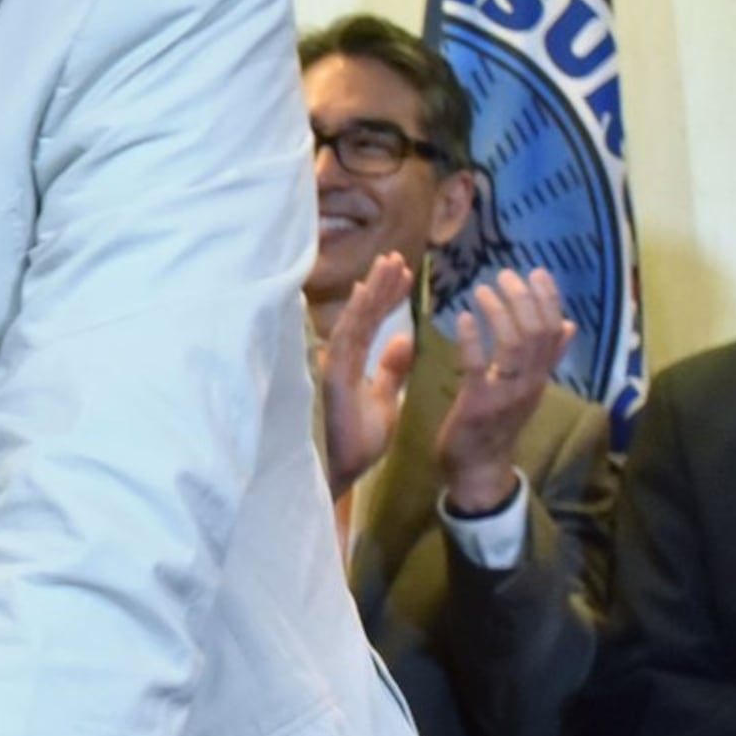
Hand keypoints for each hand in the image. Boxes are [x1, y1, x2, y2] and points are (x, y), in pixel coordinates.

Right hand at [317, 253, 412, 498]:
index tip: (405, 276)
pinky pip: (345, 339)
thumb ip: (390, 372)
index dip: (386, 298)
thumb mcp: (384, 403)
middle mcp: (337, 360)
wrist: (337, 476)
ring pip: (354, 320)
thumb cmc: (355, 445)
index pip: (370, 324)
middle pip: (361, 315)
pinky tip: (366, 291)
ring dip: (372, 291)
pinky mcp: (331, 377)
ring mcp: (331, 367)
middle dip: (380, 286)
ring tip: (392, 264)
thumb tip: (402, 339)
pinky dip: (356, 314)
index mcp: (350, 365)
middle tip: (398, 259)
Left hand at [436, 267, 577, 515]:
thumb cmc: (496, 424)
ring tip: (483, 290)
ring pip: (515, 346)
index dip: (549, 300)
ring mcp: (506, 395)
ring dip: (500, 313)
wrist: (478, 470)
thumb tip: (569, 325)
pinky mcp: (478, 405)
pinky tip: (464, 318)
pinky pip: (479, 368)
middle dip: (524, 299)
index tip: (537, 272)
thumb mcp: (527, 388)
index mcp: (540, 377)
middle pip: (537, 333)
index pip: (555, 331)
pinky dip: (473, 340)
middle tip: (505, 275)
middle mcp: (530, 383)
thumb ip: (547, 358)